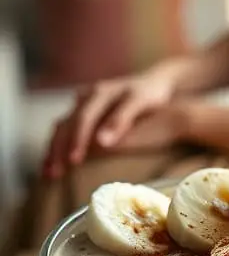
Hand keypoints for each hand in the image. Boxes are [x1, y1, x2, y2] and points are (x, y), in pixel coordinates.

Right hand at [43, 68, 178, 177]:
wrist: (152, 82)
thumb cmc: (149, 94)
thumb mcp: (140, 102)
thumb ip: (121, 119)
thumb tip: (101, 142)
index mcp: (99, 93)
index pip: (83, 118)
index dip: (77, 139)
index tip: (73, 160)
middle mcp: (86, 98)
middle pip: (65, 124)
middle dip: (58, 149)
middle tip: (55, 173)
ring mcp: (82, 106)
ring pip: (61, 128)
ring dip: (53, 150)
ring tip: (48, 173)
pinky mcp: (83, 114)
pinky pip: (65, 131)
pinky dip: (58, 148)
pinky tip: (53, 164)